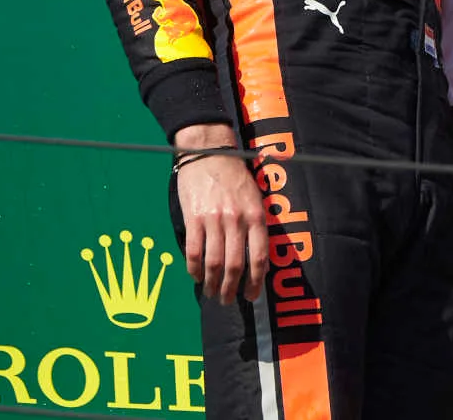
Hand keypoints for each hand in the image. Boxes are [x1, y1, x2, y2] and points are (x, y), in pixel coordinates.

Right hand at [172, 123, 265, 305]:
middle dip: (232, 288)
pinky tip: (196, 276)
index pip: (259, 256)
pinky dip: (194, 269)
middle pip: (236, 265)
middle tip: (229, 300)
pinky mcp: (193, 219)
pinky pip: (193, 251)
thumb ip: (257, 223)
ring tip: (212, 294)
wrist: (208, 152)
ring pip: (214, 262)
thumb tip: (257, 256)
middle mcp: (236, 220)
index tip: (252, 295)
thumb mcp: (256, 196)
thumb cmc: (234, 175)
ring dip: (213, 283)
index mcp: (256, 215)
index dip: (256, 281)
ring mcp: (213, 220)